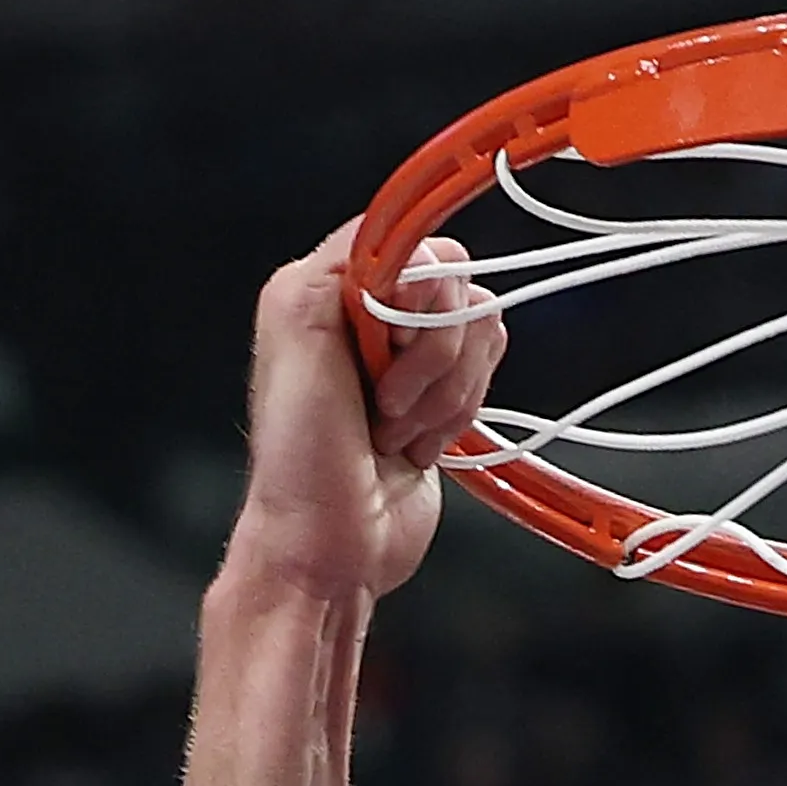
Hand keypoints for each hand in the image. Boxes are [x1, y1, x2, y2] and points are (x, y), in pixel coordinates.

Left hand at [221, 226, 498, 613]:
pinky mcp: (443, 392)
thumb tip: (408, 239)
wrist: (330, 546)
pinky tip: (416, 445)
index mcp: (328, 284)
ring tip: (392, 432)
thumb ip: (347, 263)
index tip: (390, 342)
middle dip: (431, 355)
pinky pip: (487, 369)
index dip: (417, 294)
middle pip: (456, 283)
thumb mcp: (299, 332)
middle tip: (383, 401)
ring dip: (443, 393)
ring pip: (479, 328)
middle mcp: (371, 309)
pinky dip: (457, 413)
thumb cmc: (302, 458)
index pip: (411, 241)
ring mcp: (410, 353)